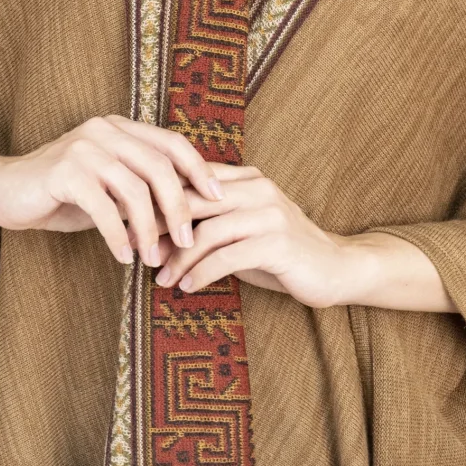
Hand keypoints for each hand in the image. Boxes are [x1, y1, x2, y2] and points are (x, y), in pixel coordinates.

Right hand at [0, 113, 225, 264]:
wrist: (4, 190)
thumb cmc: (62, 194)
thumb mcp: (108, 189)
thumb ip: (141, 191)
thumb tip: (188, 215)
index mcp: (120, 128)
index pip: (172, 143)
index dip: (199, 170)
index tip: (218, 200)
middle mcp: (105, 130)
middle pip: (159, 166)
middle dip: (178, 207)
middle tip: (185, 242)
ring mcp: (83, 147)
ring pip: (134, 188)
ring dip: (147, 229)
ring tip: (151, 257)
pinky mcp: (63, 171)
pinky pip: (102, 206)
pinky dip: (117, 235)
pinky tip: (123, 256)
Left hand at [150, 164, 350, 308]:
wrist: (337, 268)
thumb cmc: (281, 253)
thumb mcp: (241, 234)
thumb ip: (207, 227)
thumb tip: (156, 238)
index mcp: (246, 177)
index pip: (191, 180)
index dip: (157, 199)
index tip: (128, 220)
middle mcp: (257, 187)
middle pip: (193, 200)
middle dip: (157, 224)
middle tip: (131, 246)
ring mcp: (268, 213)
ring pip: (207, 232)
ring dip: (178, 259)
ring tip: (160, 279)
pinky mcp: (277, 241)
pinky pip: (227, 256)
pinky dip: (201, 273)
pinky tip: (186, 288)